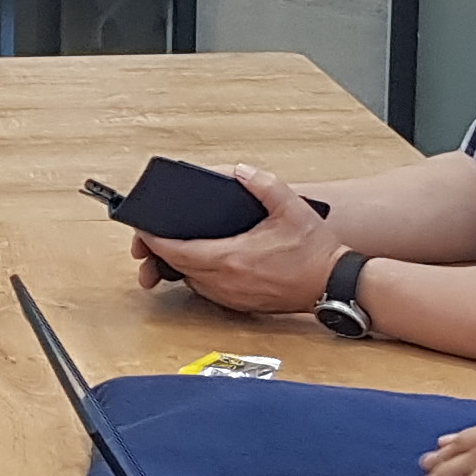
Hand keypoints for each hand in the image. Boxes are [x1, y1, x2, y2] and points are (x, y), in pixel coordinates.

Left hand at [131, 166, 342, 316]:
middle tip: (150, 237)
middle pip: (177, 267)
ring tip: (172, 247)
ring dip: (179, 265)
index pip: (178, 251)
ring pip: (190, 281)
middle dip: (160, 253)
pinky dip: (197, 276)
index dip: (154, 241)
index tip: (142, 231)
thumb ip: (263, 184)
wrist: (333, 284)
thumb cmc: (315, 251)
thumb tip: (240, 171)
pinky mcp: (239, 305)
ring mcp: (231, 296)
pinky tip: (201, 261)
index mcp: (231, 257)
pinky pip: (206, 290)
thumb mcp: (291, 207)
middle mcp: (226, 281)